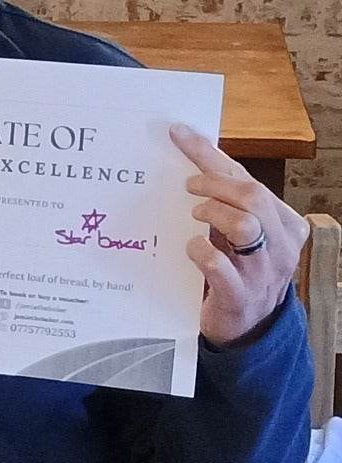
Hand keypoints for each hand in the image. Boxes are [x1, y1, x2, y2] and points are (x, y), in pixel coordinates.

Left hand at [170, 123, 307, 347]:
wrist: (246, 327)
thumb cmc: (237, 269)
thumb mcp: (239, 234)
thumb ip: (226, 202)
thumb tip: (191, 153)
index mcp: (285, 224)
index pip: (249, 180)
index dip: (210, 155)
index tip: (177, 135)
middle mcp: (280, 246)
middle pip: (253, 197)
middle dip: (215, 184)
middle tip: (188, 186)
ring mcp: (263, 272)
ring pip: (245, 226)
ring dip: (213, 213)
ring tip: (194, 215)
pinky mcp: (240, 296)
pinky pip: (221, 266)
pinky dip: (202, 251)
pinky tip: (191, 247)